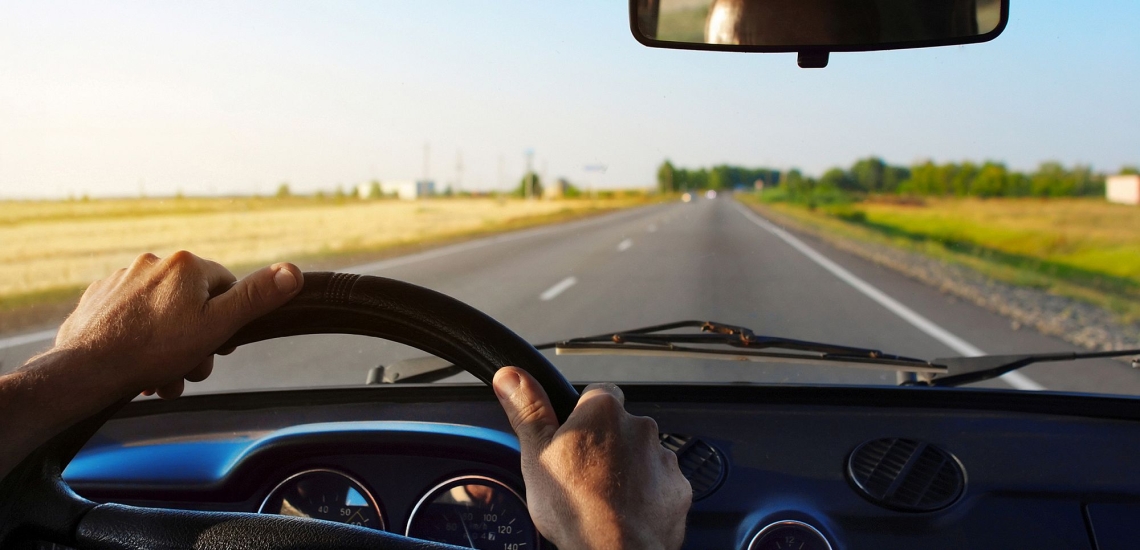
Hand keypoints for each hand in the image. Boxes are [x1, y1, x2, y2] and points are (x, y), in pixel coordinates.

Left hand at [53, 251, 302, 398]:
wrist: (85, 369)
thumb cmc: (153, 350)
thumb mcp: (217, 326)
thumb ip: (255, 298)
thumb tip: (293, 271)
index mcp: (186, 265)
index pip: (226, 287)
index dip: (227, 320)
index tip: (216, 345)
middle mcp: (153, 263)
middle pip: (193, 303)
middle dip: (196, 340)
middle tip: (187, 369)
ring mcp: (122, 279)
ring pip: (163, 314)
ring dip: (169, 346)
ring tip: (160, 375)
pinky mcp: (100, 298)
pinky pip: (133, 317)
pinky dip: (139, 338)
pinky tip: (136, 362)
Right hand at [493, 367, 690, 549]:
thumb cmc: (576, 508)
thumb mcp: (536, 454)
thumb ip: (528, 410)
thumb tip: (512, 376)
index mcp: (603, 412)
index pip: (597, 393)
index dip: (583, 416)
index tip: (573, 437)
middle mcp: (639, 428)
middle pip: (620, 426)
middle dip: (606, 445)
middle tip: (583, 474)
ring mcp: (663, 458)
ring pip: (641, 455)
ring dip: (628, 469)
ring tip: (605, 498)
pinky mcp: (678, 488)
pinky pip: (661, 483)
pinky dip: (648, 494)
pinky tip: (627, 511)